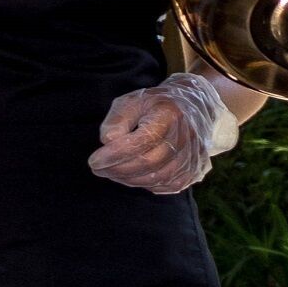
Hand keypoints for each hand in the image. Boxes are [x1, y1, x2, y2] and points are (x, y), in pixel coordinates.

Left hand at [87, 73, 239, 192]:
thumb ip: (117, 120)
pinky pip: (167, 185)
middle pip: (149, 163)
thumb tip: (108, 142)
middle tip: (98, 169)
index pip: (141, 142)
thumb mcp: (131, 101)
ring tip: (111, 172)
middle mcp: (184, 138)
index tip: (94, 161)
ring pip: (157, 178)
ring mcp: (192, 156)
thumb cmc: (156, 104)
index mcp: (168, 115)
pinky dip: (146, 184)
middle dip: (118, 170)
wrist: (193, 107)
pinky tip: (132, 176)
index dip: (115, 155)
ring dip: (129, 179)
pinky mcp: (193, 170)